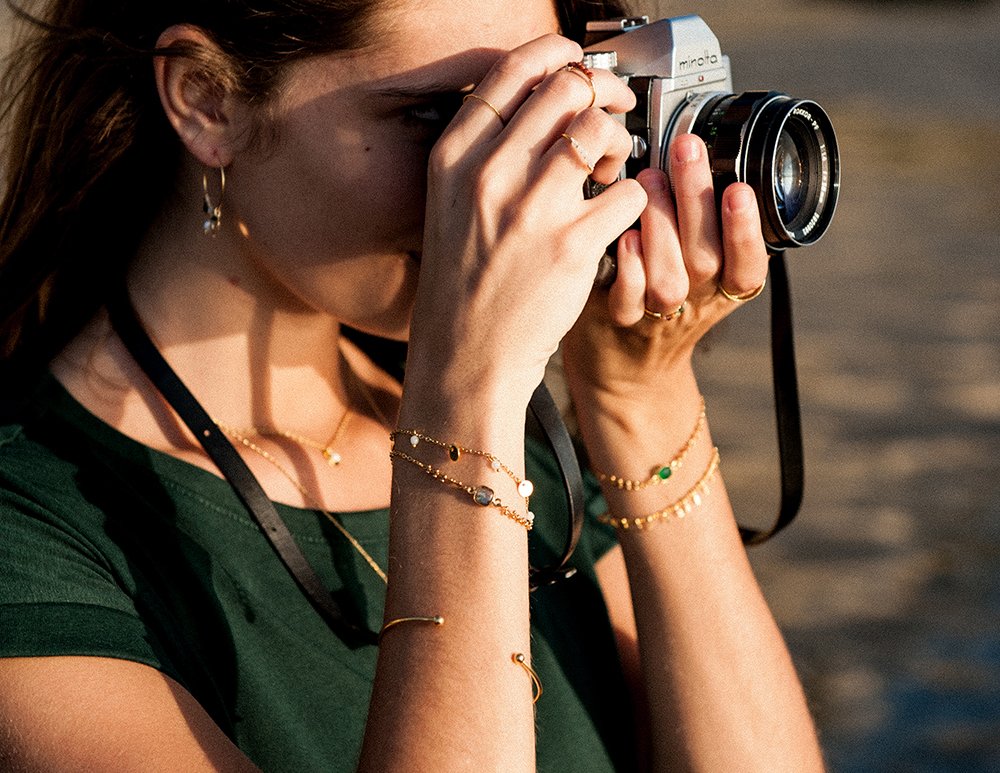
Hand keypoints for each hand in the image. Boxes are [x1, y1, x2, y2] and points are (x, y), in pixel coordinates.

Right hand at [405, 35, 646, 407]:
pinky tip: (616, 215)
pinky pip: (628, 192)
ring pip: (600, 131)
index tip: (577, 61)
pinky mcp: (572, 246)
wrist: (466, 355)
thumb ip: (486, 150)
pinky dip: (634, 198)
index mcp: (454, 158)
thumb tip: (549, 100)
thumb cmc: (463, 282)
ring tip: (613, 168)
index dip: (555, 54)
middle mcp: (489, 175)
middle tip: (614, 110)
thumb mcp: (450, 205)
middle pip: (565, 89)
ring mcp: (530, 210)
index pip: (509, 71)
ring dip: (620, 142)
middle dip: (602, 91)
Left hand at [562, 134, 769, 407]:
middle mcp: (696, 300)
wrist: (624, 370)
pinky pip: (627, 298)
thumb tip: (692, 148)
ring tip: (647, 181)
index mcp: (723, 285)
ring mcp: (657, 315)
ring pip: (669, 278)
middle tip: (686, 147)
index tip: (740, 188)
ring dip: (661, 226)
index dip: (747, 229)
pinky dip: (629, 267)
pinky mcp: (618, 321)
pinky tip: (623, 235)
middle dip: (699, 197)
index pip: (749, 262)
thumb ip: (699, 220)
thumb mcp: (694, 266)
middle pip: (707, 255)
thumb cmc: (659, 301)